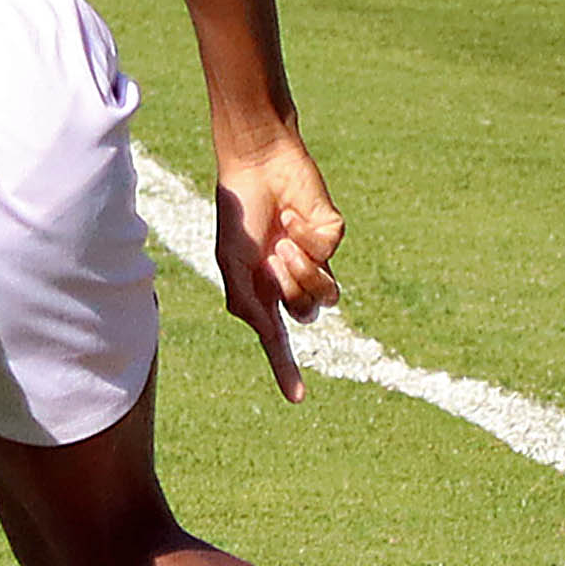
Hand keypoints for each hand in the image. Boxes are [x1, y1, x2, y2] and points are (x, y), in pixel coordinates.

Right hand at [211, 134, 343, 402]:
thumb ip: (246, 302)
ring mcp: (316, 259)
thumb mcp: (231, 264)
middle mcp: (293, 278)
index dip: (286, 367)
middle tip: (271, 258)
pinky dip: (308, 237)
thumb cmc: (237, 213)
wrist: (253, 166)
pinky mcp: (333, 236)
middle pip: (304, 313)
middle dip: (287, 289)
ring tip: (284, 241)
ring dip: (301, 269)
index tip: (297, 398)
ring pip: (326, 294)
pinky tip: (294, 215)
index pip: (278, 337)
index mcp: (265, 289)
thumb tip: (270, 335)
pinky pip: (329, 255)